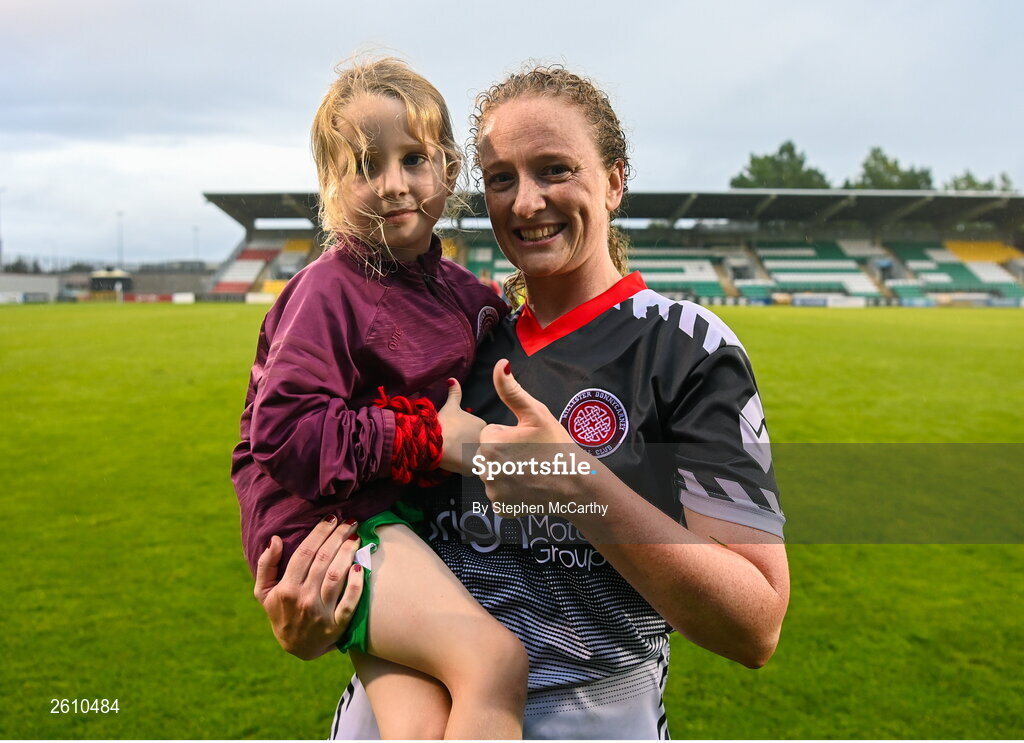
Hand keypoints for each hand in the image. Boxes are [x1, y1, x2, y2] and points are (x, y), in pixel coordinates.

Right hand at [253, 516, 363, 659]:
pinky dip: (356, 585)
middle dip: (338, 537)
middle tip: (350, 521)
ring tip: (356, 537)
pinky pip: (349, 603)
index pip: (305, 553)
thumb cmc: (280, 612)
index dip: (320, 532)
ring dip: (348, 553)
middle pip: (323, 560)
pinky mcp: (337, 626)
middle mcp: (303, 599)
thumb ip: (266, 565)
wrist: (296, 647)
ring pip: (336, 576)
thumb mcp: (264, 592)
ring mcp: (321, 613)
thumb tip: (275, 539)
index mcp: (286, 588)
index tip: (332, 518)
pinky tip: (360, 568)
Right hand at [437, 378, 485, 474]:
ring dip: (468, 458)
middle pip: (479, 445)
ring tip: (454, 456)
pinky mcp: (474, 467)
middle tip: (454, 447)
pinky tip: (454, 464)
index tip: (456, 437)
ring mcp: (481, 454)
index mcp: (483, 425)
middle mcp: (486, 439)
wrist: (432, 440)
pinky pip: (471, 469)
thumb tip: (452, 379)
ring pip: (476, 458)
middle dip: (469, 447)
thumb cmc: (441, 423)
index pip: (479, 433)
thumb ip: (455, 393)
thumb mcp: (450, 407)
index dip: (466, 436)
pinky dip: (464, 468)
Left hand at [478, 359, 578, 506]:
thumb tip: (500, 364)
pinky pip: (500, 493)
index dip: (511, 435)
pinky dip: (512, 491)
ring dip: (508, 472)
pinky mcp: (500, 508)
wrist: (576, 484)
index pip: (492, 433)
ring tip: (532, 471)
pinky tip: (529, 488)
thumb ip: (511, 389)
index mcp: (490, 442)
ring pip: (494, 473)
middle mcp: (484, 468)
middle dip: (506, 453)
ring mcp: (492, 491)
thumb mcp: (536, 413)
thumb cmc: (557, 445)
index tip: (529, 441)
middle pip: (490, 454)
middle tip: (531, 456)